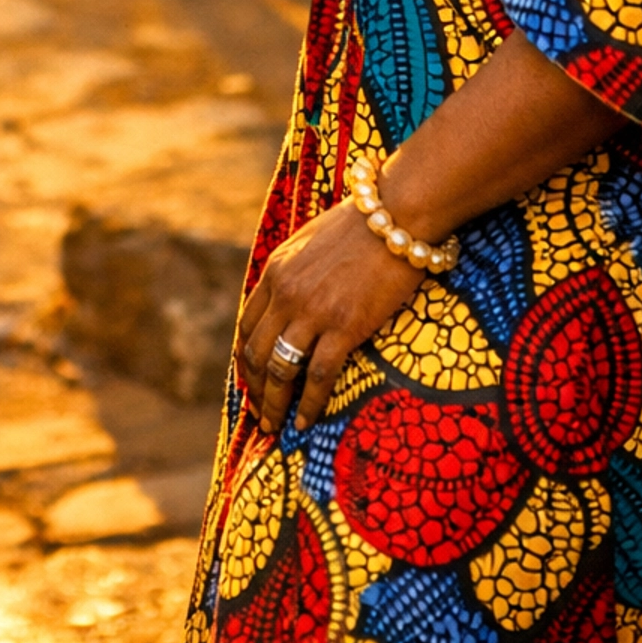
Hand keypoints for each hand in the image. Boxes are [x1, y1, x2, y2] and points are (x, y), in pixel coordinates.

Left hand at [238, 201, 422, 435]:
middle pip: (257, 352)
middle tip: (260, 414)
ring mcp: (313, 311)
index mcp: (275, 271)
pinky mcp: (344, 327)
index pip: (247, 325)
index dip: (246, 359)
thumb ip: (293, 271)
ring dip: (275, 404)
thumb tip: (288, 295)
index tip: (251, 380)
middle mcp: (286, 293)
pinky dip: (308, 404)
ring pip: (280, 369)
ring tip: (277, 427)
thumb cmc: (360, 225)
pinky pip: (317, 375)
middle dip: (255, 389)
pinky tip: (306, 421)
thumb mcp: (309, 241)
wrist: (395, 216)